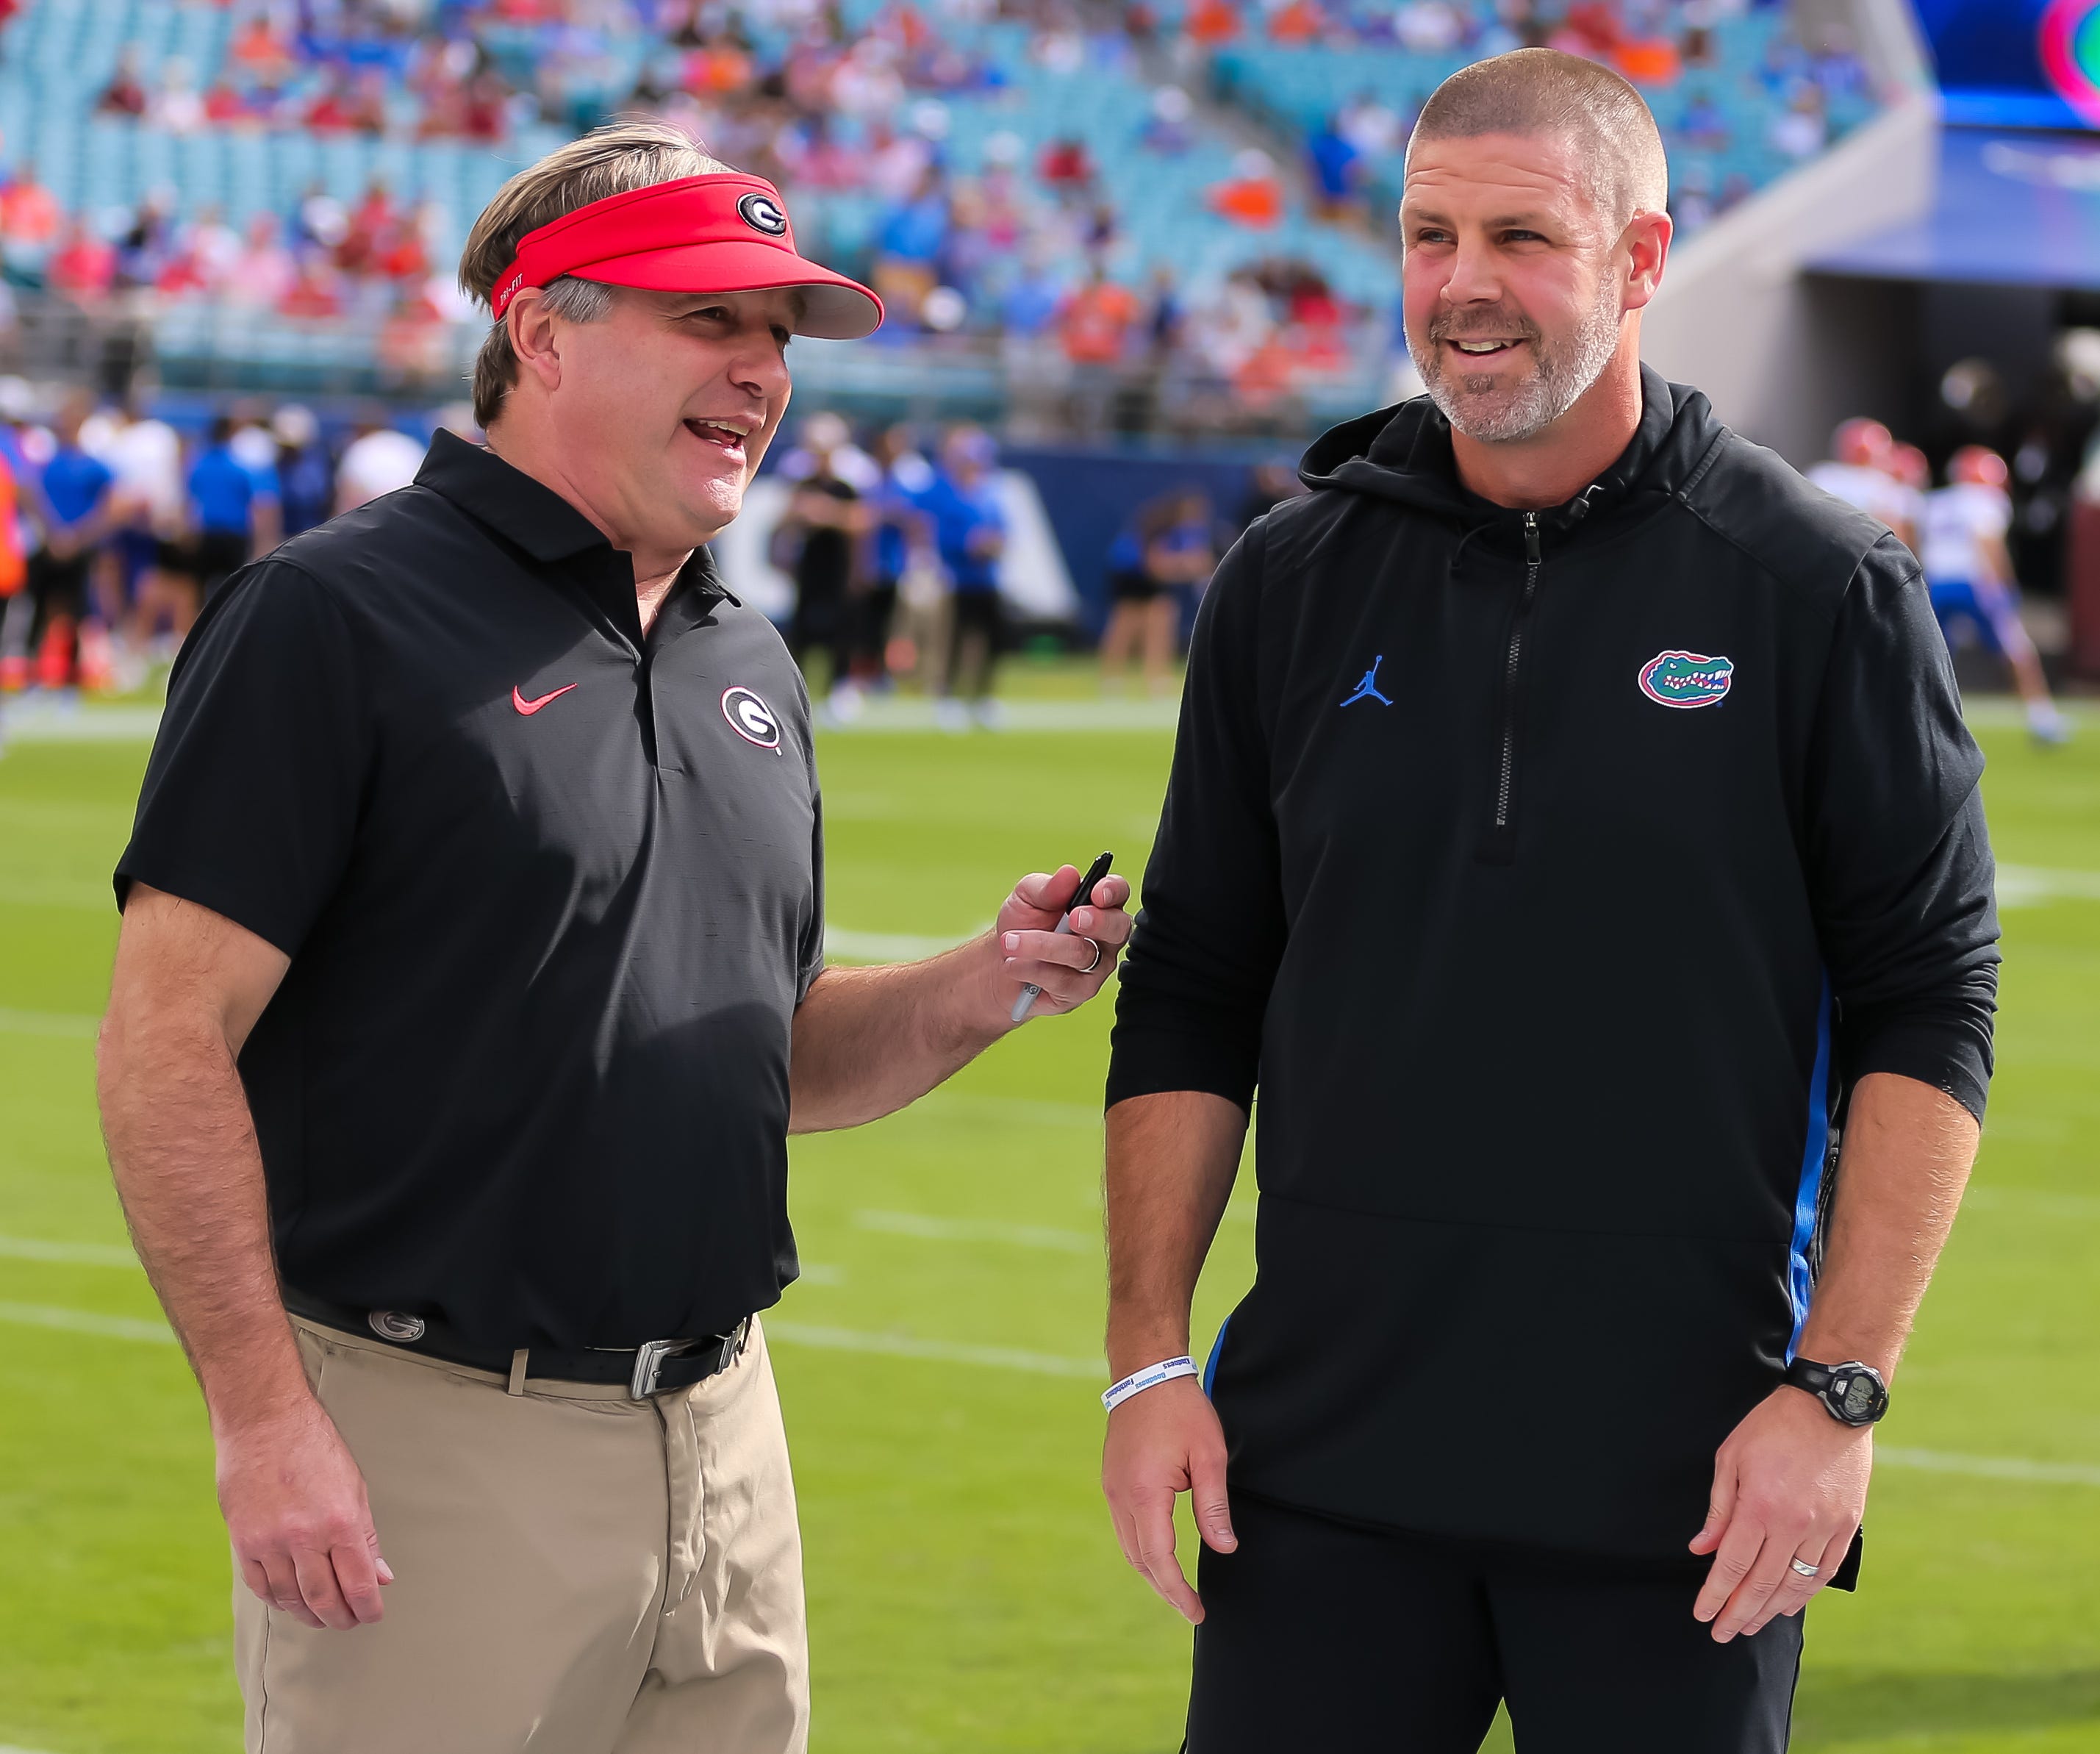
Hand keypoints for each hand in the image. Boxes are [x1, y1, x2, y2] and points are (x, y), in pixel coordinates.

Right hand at [217, 1394, 391, 1630]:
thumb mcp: (354, 1486)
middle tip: (348, 1622)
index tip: (373, 1615)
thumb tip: (381, 1576)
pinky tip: (290, 1601)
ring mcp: (270, 1542)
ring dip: (309, 1614)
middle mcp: (304, 1536)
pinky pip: (261, 1585)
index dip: (368, 1607)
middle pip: (324, 1599)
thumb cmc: (315, 1448)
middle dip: (340, 1618)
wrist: (263, 1421)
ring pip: (290, 1598)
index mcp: (340, 1521)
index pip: (359, 1582)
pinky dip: (278, 1599)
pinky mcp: (243, 1542)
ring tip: (321, 1616)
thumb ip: (366, 1535)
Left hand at [997, 864, 1132, 1021]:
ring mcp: (1096, 966)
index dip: (1113, 891)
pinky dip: (1034, 969)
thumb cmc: (1023, 923)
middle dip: (1097, 922)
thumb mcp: (1026, 897)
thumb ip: (1047, 887)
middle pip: (1117, 928)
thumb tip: (1069, 874)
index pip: (1118, 893)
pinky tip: (1014, 964)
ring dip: (1041, 946)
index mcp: (1097, 904)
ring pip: (1082, 955)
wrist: (1000, 961)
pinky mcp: (1080, 991)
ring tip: (1010, 942)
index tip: (1097, 891)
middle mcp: (1104, 936)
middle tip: (1073, 918)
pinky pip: (1064, 981)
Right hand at [1102, 1377, 1234, 1622]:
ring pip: (1128, 1546)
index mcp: (1144, 1493)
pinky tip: (1159, 1552)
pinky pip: (1124, 1527)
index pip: (1160, 1559)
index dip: (1178, 1591)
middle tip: (1191, 1608)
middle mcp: (1120, 1496)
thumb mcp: (1209, 1455)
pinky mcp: (1112, 1479)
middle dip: (1165, 1588)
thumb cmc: (1181, 1409)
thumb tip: (1224, 1547)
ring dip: (1151, 1570)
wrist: (1146, 1372)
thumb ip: (1214, 1505)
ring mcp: (1111, 1487)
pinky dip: (1142, 1548)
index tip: (1197, 1612)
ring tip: (1177, 1587)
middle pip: (1139, 1560)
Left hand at [1689, 1385, 1869, 1641]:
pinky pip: (1824, 1571)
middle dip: (1739, 1613)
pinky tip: (1788, 1603)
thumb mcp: (1730, 1457)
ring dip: (1771, 1610)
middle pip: (1762, 1583)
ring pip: (1795, 1585)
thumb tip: (1702, 1548)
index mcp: (1759, 1506)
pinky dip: (1804, 1593)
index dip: (1716, 1595)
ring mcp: (1824, 1527)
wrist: (1829, 1408)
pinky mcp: (1846, 1526)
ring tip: (1751, 1624)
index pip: (1733, 1565)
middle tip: (1723, 1633)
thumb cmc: (1772, 1427)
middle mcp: (1793, 1524)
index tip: (1703, 1614)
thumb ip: (1718, 1508)